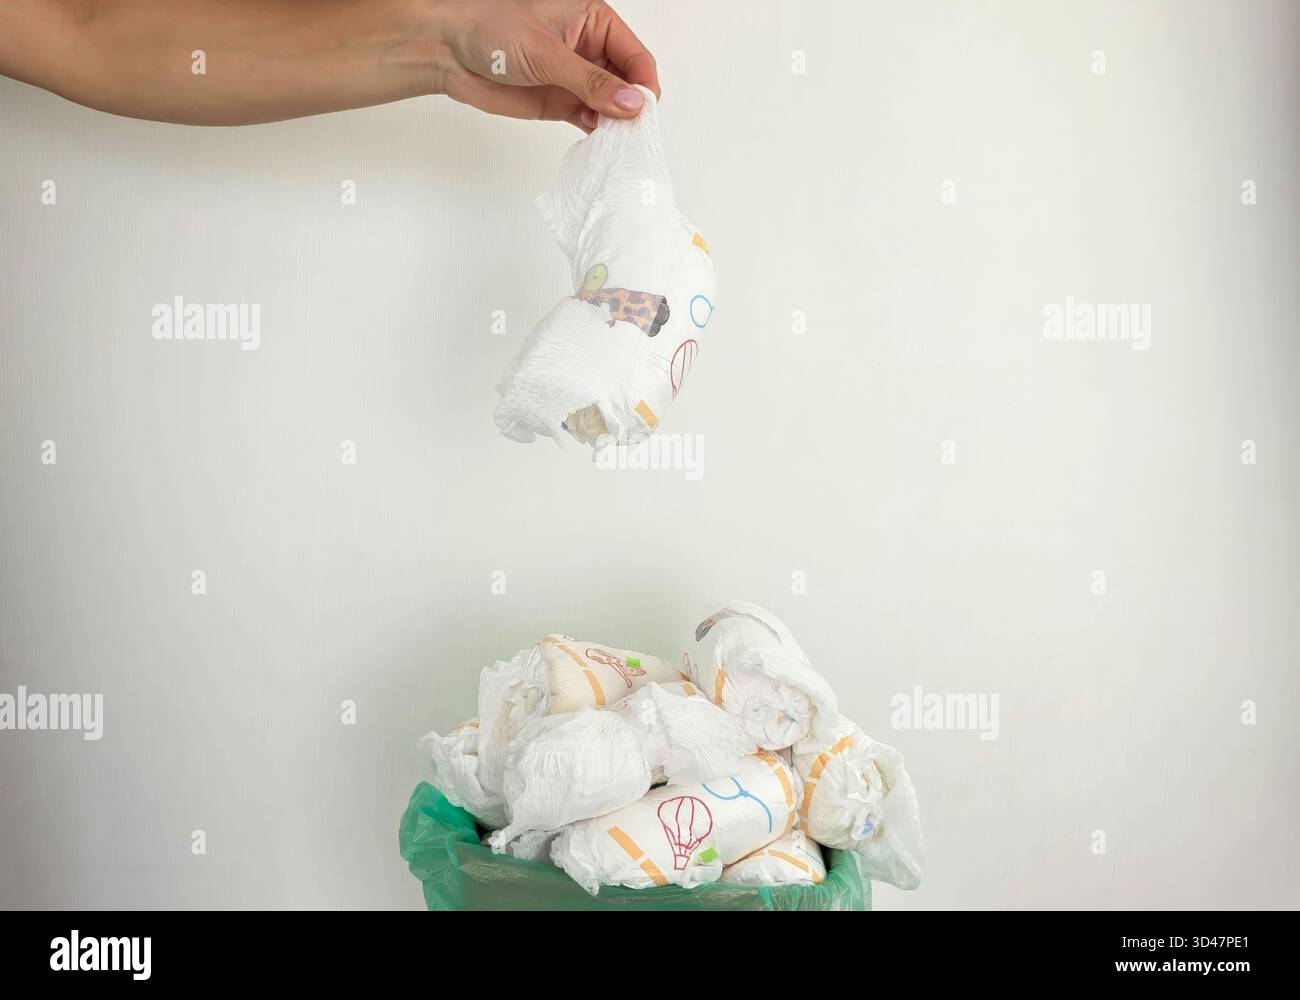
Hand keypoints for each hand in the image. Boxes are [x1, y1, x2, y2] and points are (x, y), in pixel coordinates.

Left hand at [432, 0, 659, 130]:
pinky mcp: (562, 103)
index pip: (635, 55)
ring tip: (614, 141)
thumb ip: (591, 81)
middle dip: (632, 108)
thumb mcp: (547, 53)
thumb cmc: (490, 30)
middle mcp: (590, 49)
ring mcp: (577, 78)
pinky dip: (599, 133)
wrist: (448, 52)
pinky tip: (599, 143)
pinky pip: (592, 120)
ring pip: (613, 105)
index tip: (643, 111)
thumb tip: (632, 103)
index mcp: (594, 21)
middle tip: (630, 133)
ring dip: (616, 124)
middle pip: (629, 83)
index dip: (644, 84)